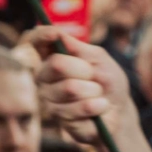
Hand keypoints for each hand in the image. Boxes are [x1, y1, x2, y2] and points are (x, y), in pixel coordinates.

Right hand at [30, 28, 142, 148]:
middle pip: (56, 64)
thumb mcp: (98, 58)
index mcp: (50, 59)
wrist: (119, 111)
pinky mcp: (58, 119)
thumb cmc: (107, 82)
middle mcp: (43, 79)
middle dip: (84, 68)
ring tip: (97, 95)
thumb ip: (77, 46)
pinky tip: (99, 108)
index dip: (39, 36)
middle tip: (93, 76)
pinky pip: (77, 108)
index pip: (32, 43)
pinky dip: (96, 106)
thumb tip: (56, 32)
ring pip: (69, 88)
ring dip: (93, 90)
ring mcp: (48, 100)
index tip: (55, 35)